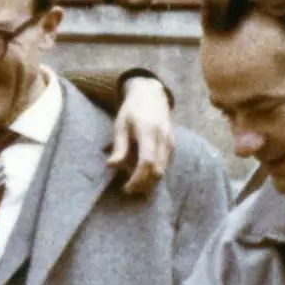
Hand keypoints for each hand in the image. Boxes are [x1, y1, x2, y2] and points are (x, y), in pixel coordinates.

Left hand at [107, 75, 174, 195]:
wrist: (152, 95)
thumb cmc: (132, 110)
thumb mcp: (120, 125)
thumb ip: (119, 147)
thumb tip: (111, 166)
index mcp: (149, 131)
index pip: (147, 162)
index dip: (137, 179)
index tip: (126, 188)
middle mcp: (164, 138)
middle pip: (157, 171)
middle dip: (143, 184)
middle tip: (128, 189)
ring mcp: (171, 143)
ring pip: (163, 170)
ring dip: (149, 180)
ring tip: (133, 181)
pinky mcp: (173, 146)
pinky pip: (165, 165)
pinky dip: (154, 173)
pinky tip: (141, 172)